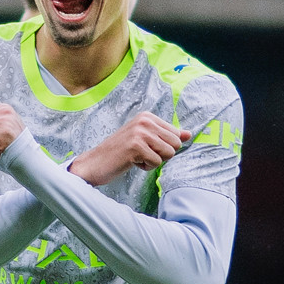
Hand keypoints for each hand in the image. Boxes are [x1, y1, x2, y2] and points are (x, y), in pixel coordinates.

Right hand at [69, 111, 191, 186]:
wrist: (95, 163)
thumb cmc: (120, 153)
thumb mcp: (145, 140)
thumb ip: (166, 135)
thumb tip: (188, 134)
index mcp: (147, 116)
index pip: (176, 135)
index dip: (163, 147)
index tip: (145, 147)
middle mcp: (144, 121)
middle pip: (176, 144)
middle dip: (162, 154)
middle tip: (141, 154)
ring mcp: (140, 132)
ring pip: (169, 153)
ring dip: (154, 161)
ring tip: (136, 157)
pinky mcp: (136, 146)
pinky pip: (157, 162)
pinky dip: (146, 167)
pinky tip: (131, 162)